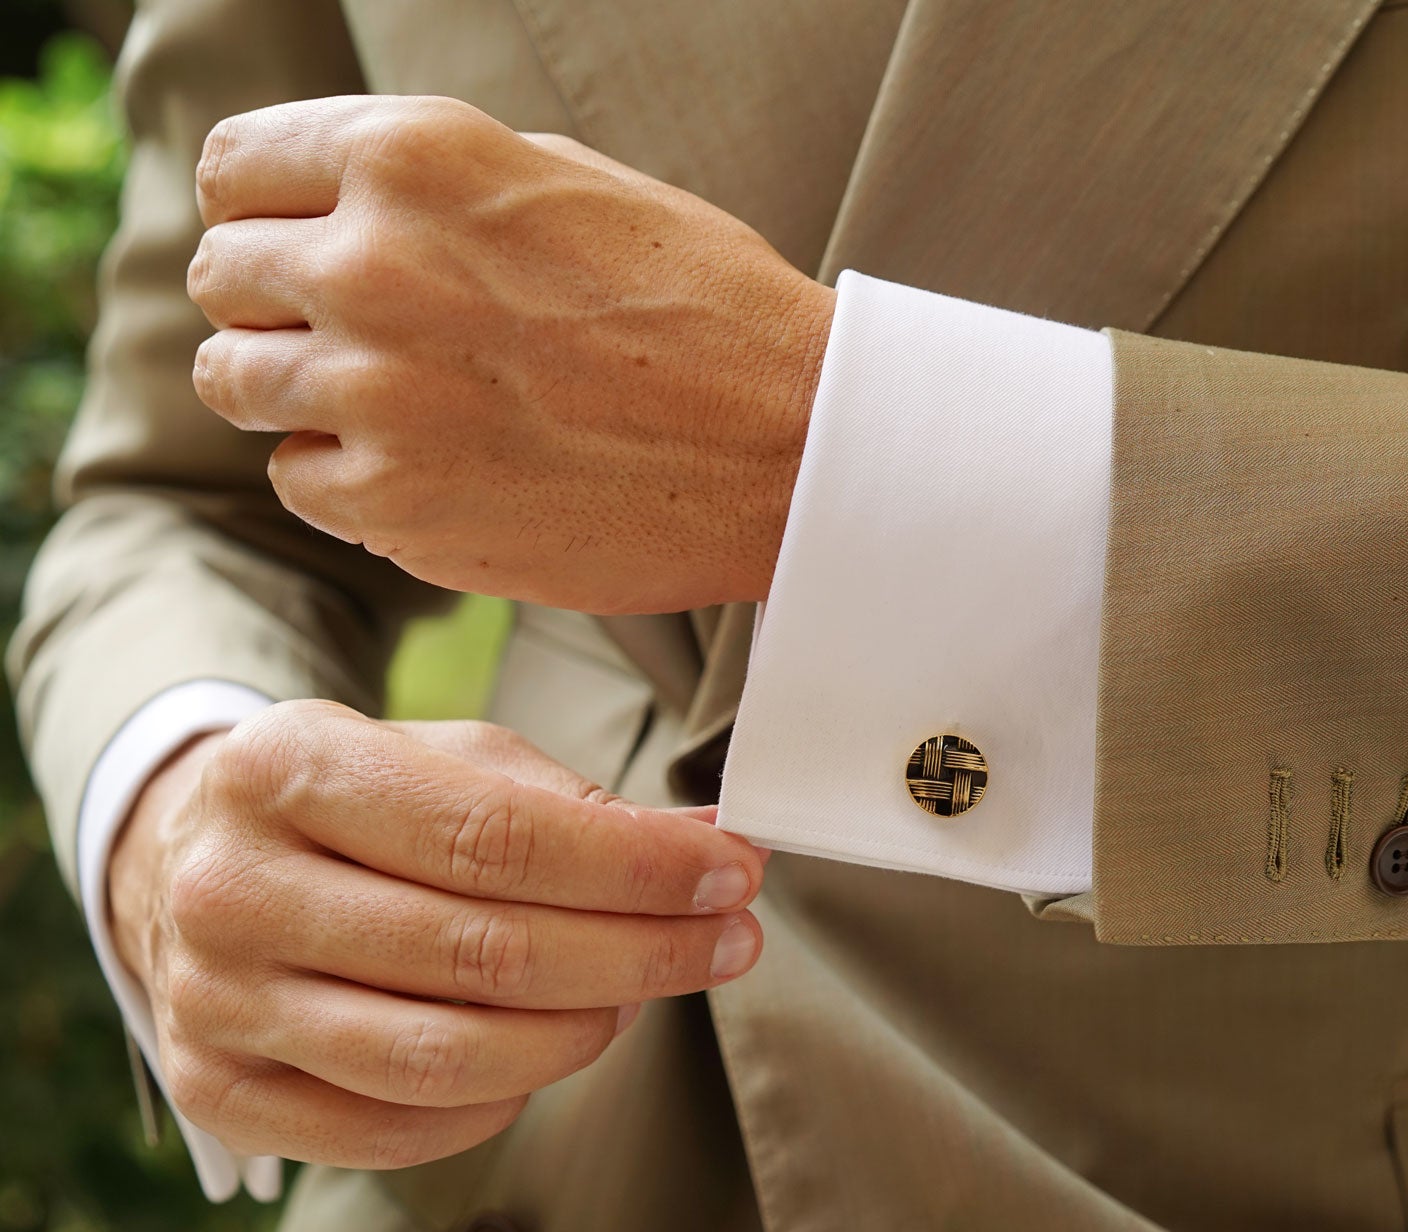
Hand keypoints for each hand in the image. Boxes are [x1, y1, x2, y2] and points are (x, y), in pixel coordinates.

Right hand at [107, 700, 765, 1168]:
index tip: (732, 874)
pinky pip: (400, 1127)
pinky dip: (503, 1098)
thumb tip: (708, 846)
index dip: (634, 868)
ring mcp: (217, 1000)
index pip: (494, 837)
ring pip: (446, 1055)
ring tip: (643, 993)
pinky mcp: (221, 1092)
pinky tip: (548, 1046)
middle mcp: (233, 887)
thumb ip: (571, 802)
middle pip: (482, 953)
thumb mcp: (444, 756)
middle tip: (729, 940)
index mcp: (287, 766)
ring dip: (582, 1033)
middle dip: (641, 952)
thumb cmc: (348, 804)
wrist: (187, 864)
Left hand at [185, 95, 833, 614]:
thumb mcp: (566, 183)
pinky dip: (349, 477)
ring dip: (297, 390)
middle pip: (224, 275)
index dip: (264, 208)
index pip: (235, 168)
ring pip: (236, 382)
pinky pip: (300, 481)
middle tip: (360, 332)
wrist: (794, 447)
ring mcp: (376, 394)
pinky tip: (437, 466)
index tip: (297, 242)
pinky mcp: (397, 507)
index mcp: (414, 158)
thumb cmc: (704, 307)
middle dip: (277, 300)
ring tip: (394, 401)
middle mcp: (373, 266)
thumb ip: (427, 182)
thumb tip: (326, 204)